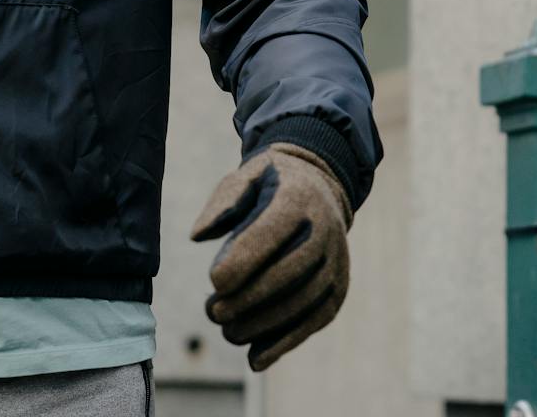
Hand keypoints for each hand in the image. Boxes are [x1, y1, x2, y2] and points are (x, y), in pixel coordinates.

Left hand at [189, 142, 352, 370]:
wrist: (317, 187)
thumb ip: (221, 204)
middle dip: (249, 299)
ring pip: (302, 302)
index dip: (243, 261)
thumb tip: (198, 236)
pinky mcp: (338, 289)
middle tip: (212, 312)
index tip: (213, 281)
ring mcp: (336, 263)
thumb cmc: (268, 185)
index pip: (272, 233)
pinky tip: (254, 359)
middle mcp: (325, 231)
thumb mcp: (243, 177)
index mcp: (298, 198)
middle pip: (289, 273)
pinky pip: (314, 321)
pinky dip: (284, 343)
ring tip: (227, 332)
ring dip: (263, 325)